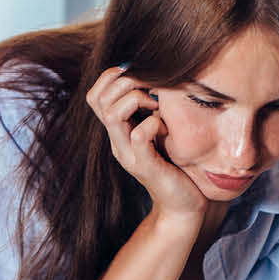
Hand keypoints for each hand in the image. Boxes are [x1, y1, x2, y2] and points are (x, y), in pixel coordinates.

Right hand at [84, 64, 205, 218]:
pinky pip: (139, 136)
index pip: (95, 96)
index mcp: (118, 131)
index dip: (110, 77)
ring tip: (156, 105)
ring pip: (113, 116)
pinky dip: (152, 124)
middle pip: (100, 101)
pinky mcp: (145, 166)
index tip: (137, 74)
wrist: (184, 205)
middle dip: (124, 82)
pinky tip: (165, 128)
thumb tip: (158, 76)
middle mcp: (117, 142)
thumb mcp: (161, 131)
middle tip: (150, 87)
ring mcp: (128, 155)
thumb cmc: (177, 165)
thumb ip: (153, 110)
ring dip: (135, 100)